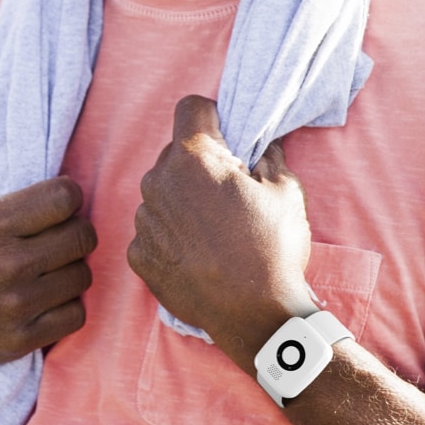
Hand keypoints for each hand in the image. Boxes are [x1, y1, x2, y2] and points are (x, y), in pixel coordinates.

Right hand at [0, 174, 94, 374]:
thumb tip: (22, 164)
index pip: (62, 198)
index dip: (67, 193)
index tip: (57, 199)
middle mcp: (5, 266)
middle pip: (82, 236)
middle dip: (74, 227)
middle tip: (57, 231)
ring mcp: (14, 307)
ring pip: (82, 275)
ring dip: (71, 266)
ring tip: (50, 264)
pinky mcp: (19, 340)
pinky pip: (75, 316)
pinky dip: (67, 304)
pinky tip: (47, 295)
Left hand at [128, 95, 315, 370]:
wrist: (256, 317)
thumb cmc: (273, 249)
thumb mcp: (286, 191)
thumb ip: (268, 156)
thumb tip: (261, 143)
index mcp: (192, 158)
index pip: (190, 107)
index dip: (212, 118)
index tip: (227, 139)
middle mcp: (157, 182)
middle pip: (174, 154)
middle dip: (198, 164)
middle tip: (228, 193)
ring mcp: (144, 220)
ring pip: (161, 193)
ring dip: (182, 201)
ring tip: (214, 231)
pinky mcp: (138, 254)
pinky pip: (153, 230)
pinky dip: (171, 236)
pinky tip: (198, 255)